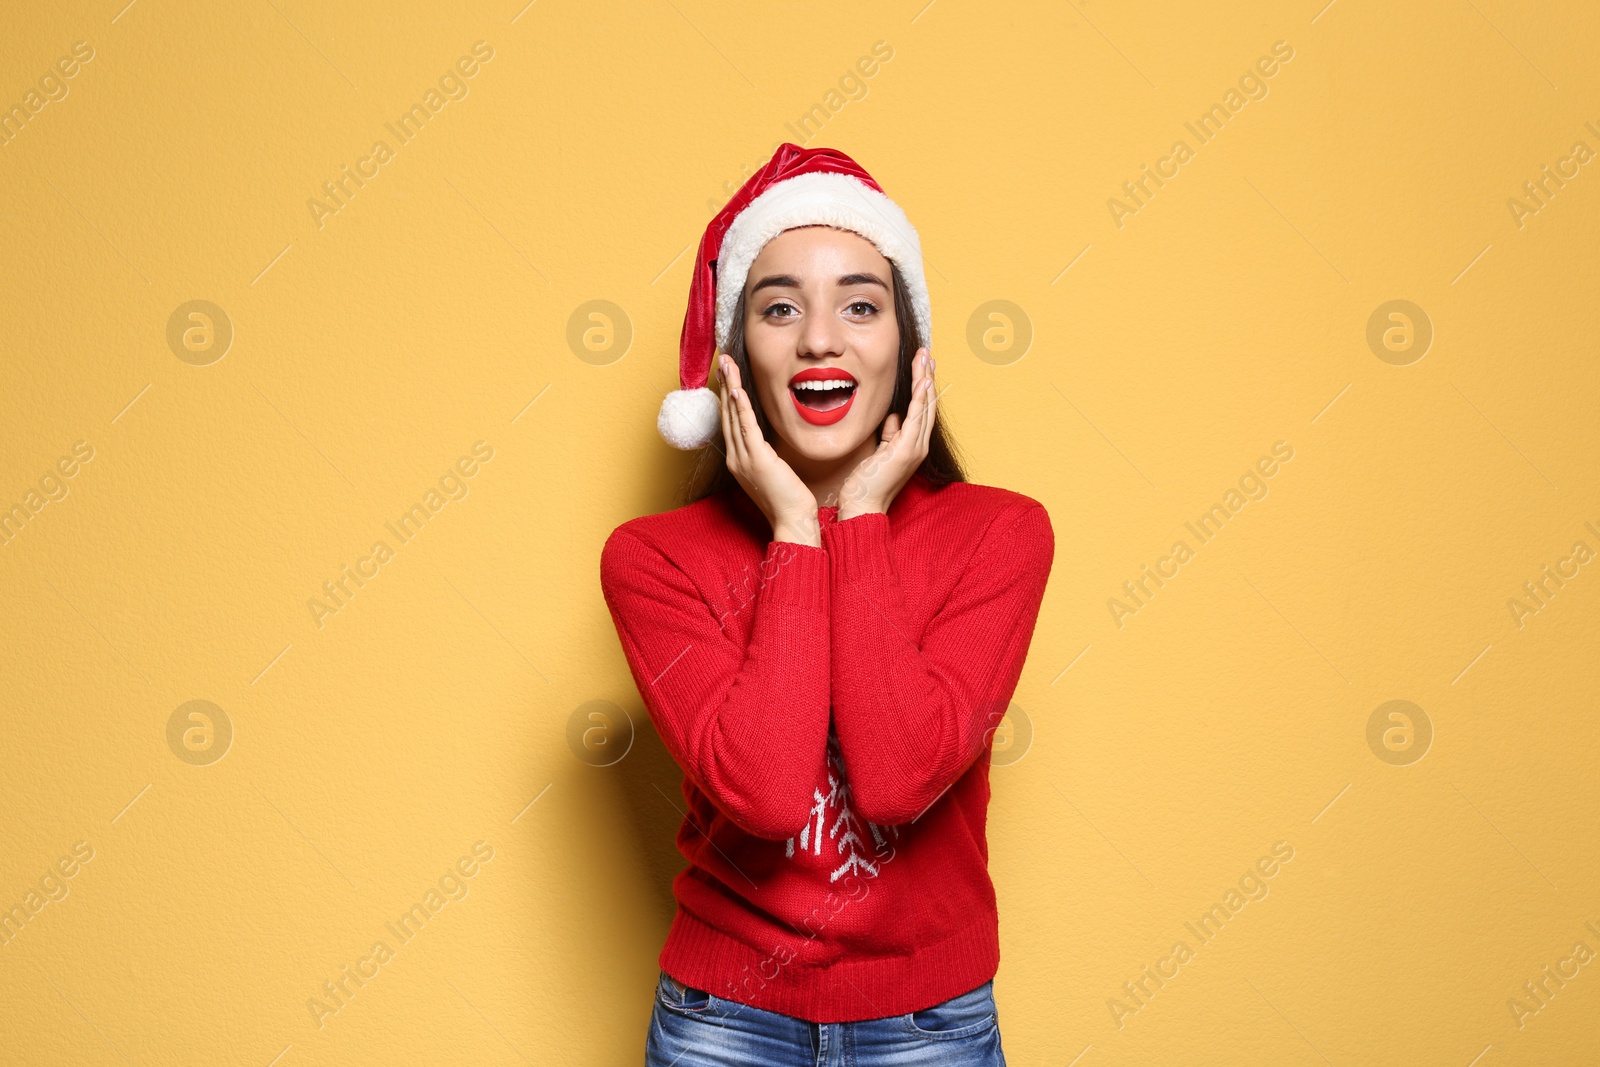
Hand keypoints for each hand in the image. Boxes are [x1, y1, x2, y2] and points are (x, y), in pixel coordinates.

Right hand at [717, 354, 819, 545]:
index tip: (727, 375)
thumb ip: (767, 454)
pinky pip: (747, 428)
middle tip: (722, 360)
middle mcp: (736, 458)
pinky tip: (736, 389)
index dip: (727, 396)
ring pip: (733, 416)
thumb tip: (769, 441)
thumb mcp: (774, 471)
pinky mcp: (758, 460)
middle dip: (723, 385)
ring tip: (725, 364)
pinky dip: (741, 407)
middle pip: (726, 414)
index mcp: (739, 460)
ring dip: (729, 387)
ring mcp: (744, 459)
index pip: (730, 421)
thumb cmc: (788, 500)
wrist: (792, 522)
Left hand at [833, 348, 936, 520]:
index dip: (922, 386)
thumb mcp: (879, 451)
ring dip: (925, 381)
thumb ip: (889, 434)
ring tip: (925, 359)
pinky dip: (921, 399)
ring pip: (925, 407)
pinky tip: (923, 382)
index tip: (921, 365)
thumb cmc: (867, 482)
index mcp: (912, 444)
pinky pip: (917, 419)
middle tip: (926, 353)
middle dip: (927, 377)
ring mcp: (914, 449)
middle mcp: (919, 446)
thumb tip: (893, 417)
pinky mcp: (906, 451)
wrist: (862, 505)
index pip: (922, 409)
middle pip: (928, 404)